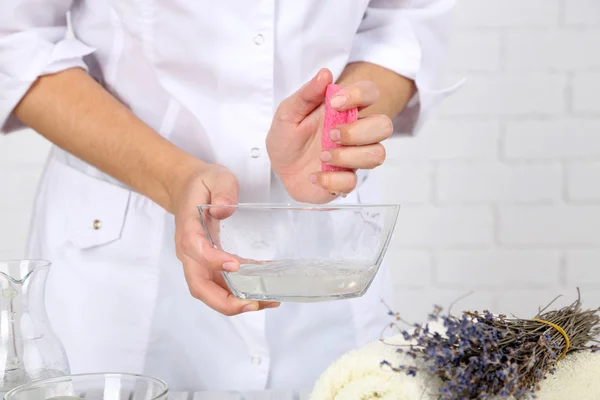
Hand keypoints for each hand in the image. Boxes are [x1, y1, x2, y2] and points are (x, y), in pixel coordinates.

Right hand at [170, 162, 279, 315]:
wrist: (186, 190)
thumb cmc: (202, 184)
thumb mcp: (215, 177)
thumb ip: (223, 190)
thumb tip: (225, 210)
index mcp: (188, 228)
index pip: (195, 250)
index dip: (212, 261)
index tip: (234, 266)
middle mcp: (190, 252)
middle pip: (199, 285)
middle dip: (224, 300)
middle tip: (253, 303)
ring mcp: (198, 262)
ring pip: (211, 291)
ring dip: (236, 302)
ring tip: (267, 301)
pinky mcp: (210, 265)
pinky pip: (222, 285)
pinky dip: (241, 292)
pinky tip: (264, 290)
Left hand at [266, 68, 392, 203]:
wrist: (279, 167)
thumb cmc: (288, 136)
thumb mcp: (288, 112)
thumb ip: (306, 94)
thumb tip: (325, 74)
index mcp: (345, 110)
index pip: (370, 92)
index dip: (360, 95)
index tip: (335, 103)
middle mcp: (356, 133)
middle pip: (384, 126)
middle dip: (359, 131)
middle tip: (331, 134)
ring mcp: (353, 158)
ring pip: (377, 155)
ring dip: (348, 156)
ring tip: (323, 156)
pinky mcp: (345, 181)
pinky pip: (352, 183)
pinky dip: (331, 180)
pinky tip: (314, 176)